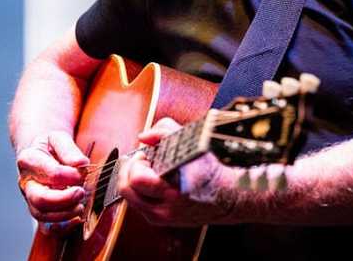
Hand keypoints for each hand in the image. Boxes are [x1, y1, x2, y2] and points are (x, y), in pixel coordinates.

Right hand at [15, 131, 88, 229]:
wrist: (41, 154)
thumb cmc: (50, 147)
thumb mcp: (58, 138)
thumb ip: (69, 149)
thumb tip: (81, 164)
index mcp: (28, 160)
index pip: (49, 172)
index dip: (69, 175)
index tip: (83, 171)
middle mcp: (26, 182)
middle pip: (39, 199)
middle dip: (64, 200)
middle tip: (81, 192)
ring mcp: (31, 199)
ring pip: (42, 215)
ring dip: (65, 213)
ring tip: (80, 204)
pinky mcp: (40, 211)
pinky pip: (47, 228)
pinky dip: (63, 228)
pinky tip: (77, 218)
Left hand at [116, 118, 237, 226]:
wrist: (226, 197)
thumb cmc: (208, 170)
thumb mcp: (192, 143)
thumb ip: (164, 131)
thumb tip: (143, 137)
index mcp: (176, 187)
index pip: (137, 178)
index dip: (138, 161)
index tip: (147, 154)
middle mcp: (167, 207)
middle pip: (126, 188)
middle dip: (129, 170)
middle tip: (142, 161)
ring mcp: (162, 217)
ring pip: (128, 197)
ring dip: (131, 180)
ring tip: (147, 171)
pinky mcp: (160, 221)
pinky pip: (137, 203)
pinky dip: (138, 190)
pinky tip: (152, 181)